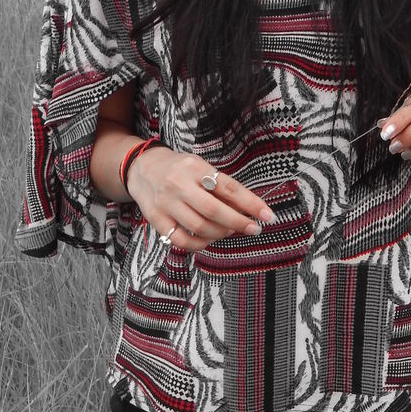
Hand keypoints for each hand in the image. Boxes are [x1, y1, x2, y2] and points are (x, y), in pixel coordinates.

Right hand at [127, 145, 275, 252]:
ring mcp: (166, 203)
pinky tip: (209, 240)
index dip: (251, 203)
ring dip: (221, 233)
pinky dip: (199, 244)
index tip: (268, 215)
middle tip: (254, 229)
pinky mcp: (156, 219)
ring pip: (199, 227)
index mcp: (195, 167)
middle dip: (238, 222)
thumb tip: (248, 208)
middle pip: (213, 210)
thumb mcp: (200, 167)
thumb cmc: (179, 169)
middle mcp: (179, 184)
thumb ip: (220, 186)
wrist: (143, 169)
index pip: (229, 187)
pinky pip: (181, 240)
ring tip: (230, 231)